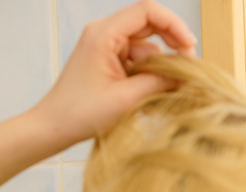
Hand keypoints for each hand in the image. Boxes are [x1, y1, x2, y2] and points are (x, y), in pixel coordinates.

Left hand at [31, 0, 196, 147]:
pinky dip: (150, 76)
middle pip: (150, 26)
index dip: (174, 25)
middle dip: (173, 46)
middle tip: (187, 70)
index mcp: (103, 34)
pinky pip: (140, 61)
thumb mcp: (127, 99)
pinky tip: (150, 96)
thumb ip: (160, 82)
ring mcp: (107, 47)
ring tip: (162, 93)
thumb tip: (187, 76)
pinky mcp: (110, 61)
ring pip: (148, 48)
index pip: (147, 11)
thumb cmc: (81, 113)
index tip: (190, 48)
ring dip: (160, 68)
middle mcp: (105, 34)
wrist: (55, 126)